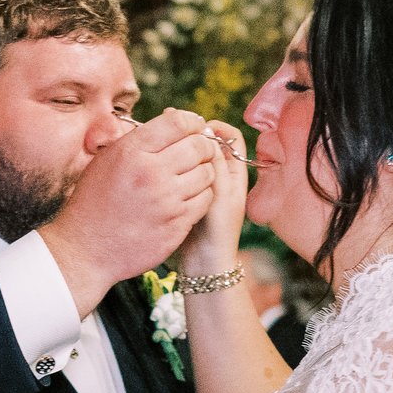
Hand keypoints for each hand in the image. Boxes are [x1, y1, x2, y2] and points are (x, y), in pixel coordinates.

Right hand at [41, 109, 216, 315]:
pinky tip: (188, 197)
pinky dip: (201, 196)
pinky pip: (204, 200)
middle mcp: (152, 173)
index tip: (193, 128)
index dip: (191, 122)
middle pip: (199, 146)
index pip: (178, 122)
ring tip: (192, 176)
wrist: (85, 249)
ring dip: (204, 172)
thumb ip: (138, 141)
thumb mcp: (106, 160)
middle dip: (203, 146)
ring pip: (207, 174)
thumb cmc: (94, 202)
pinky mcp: (176, 225)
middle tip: (199, 152)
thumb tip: (172, 120)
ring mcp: (167, 201)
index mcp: (132, 151)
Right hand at [178, 119, 249, 276]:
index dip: (214, 128)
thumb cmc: (218, 231)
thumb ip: (214, 162)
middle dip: (192, 140)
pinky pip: (179, 177)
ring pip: (191, 161)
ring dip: (180, 156)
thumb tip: (207, 131)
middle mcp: (221, 177)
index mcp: (234, 172)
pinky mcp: (186, 199)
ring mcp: (202, 188)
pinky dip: (171, 172)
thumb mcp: (220, 192)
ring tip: (164, 156)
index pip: (230, 136)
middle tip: (171, 139)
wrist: (204, 264)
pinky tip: (158, 174)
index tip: (194, 129)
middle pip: (208, 146)